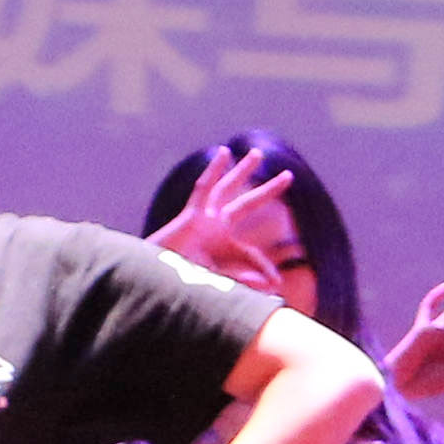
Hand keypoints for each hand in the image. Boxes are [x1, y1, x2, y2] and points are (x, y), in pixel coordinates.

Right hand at [149, 143, 291, 290]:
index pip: (252, 253)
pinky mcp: (190, 215)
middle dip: (268, 191)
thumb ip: (246, 281)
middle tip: (288, 176)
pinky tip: (224, 153)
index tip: (276, 284)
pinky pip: (203, 188)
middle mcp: (217, 230)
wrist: (156, 285)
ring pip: (227, 189)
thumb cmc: (184, 289)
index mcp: (225, 249)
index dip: (265, 267)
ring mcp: (204, 220)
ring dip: (242, 171)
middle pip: (248, 204)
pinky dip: (213, 171)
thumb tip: (275, 284)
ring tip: (256, 154)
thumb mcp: (219, 283)